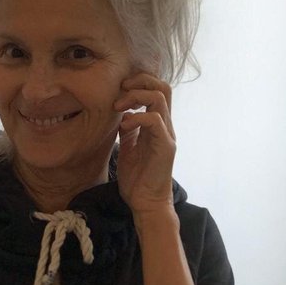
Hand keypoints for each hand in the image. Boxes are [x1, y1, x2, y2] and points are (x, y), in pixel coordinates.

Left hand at [113, 73, 176, 216]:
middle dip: (140, 81)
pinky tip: (124, 127)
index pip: (157, 89)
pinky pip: (155, 120)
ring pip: (160, 98)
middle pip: (163, 87)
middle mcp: (165, 125)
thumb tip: (121, 111)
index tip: (118, 89)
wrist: (145, 203)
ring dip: (135, 96)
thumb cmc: (137, 177)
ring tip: (118, 107)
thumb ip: (128, 127)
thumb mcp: (128, 145)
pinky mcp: (165, 146)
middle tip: (120, 90)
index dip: (139, 82)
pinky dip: (137, 117)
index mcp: (157, 123)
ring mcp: (167, 134)